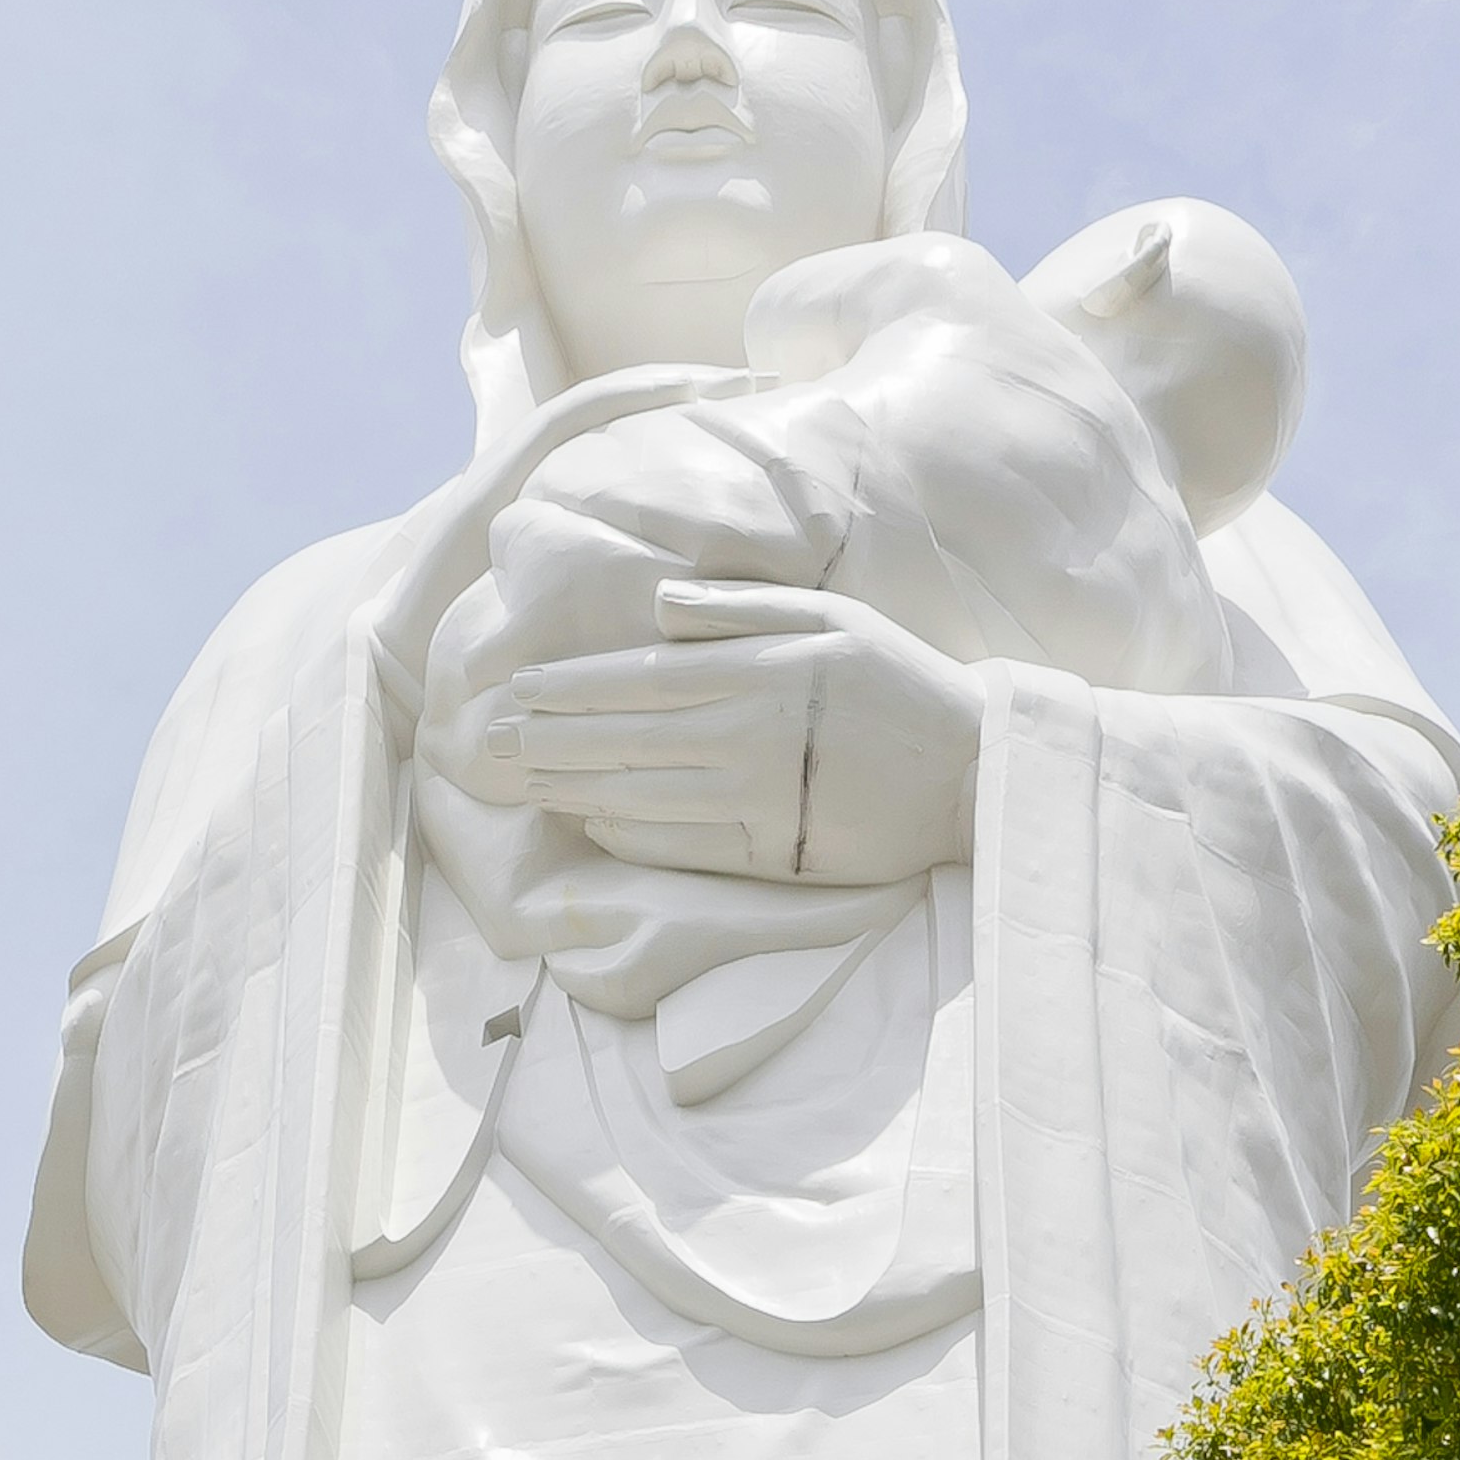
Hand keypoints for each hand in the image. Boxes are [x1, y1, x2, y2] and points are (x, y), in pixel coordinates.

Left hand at [455, 580, 989, 886]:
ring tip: (524, 783)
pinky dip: (631, 835)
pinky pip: (684, 847)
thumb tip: (658, 608)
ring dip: (574, 789)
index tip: (516, 691)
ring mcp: (755, 799)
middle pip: (623, 738)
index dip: (569, 686)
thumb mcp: (828, 616)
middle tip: (490, 746)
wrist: (969, 767)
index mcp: (753, 669)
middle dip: (550, 740)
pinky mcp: (774, 851)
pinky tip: (593, 826)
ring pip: (640, 793)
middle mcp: (743, 734)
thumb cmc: (897, 683)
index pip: (637, 678)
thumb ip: (740, 609)